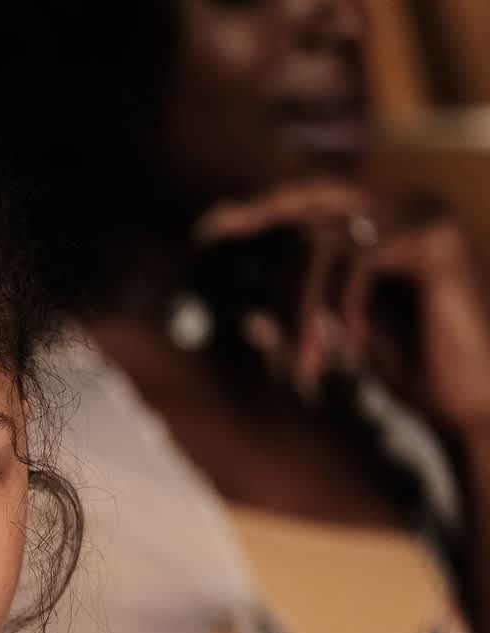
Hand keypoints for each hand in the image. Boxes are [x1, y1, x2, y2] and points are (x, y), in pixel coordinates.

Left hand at [197, 180, 489, 433]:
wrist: (471, 400)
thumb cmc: (412, 371)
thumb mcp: (340, 347)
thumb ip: (300, 327)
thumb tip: (248, 317)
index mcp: (378, 229)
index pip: (309, 204)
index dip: (257, 209)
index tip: (206, 229)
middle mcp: (401, 209)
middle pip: (313, 196)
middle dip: (260, 212)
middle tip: (214, 234)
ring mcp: (423, 215)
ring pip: (329, 241)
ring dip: (304, 309)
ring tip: (308, 365)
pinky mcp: (439, 237)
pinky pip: (361, 259)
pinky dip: (343, 305)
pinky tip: (352, 348)